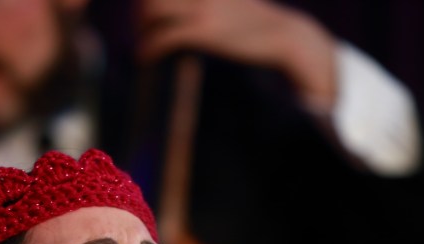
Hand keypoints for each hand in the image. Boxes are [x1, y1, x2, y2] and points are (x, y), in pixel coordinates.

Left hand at [135, 0, 338, 109]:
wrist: (284, 35)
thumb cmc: (258, 23)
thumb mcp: (232, 1)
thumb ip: (212, 2)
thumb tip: (196, 10)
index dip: (147, 1)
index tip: (144, 13)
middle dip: (139, 13)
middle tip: (141, 30)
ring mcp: (201, 9)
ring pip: (152, 12)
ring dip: (141, 30)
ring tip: (142, 45)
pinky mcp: (203, 32)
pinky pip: (163, 38)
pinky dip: (148, 48)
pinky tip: (145, 58)